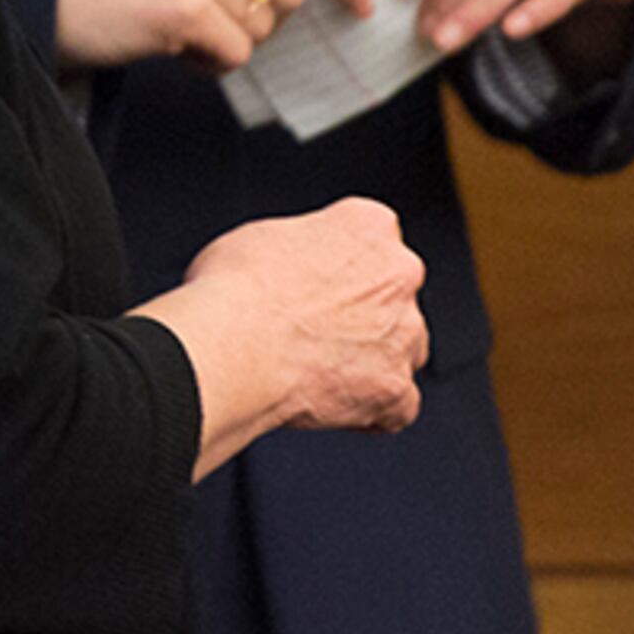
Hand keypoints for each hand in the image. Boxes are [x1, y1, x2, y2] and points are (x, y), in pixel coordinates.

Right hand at [133, 196, 427, 474]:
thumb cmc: (235, 290)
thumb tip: (289, 266)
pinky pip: (399, 404)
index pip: (373, 239)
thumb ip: (299, 247)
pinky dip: (373, 408)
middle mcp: (398, 276)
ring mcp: (403, 335)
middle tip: (316, 326)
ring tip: (319, 368)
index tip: (320, 280)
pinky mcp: (396, 389)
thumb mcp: (259, 236)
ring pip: (402, 348)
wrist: (230, 349)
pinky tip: (337, 403)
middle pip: (394, 294)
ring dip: (373, 358)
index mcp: (367, 225)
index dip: (341, 264)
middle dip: (364, 311)